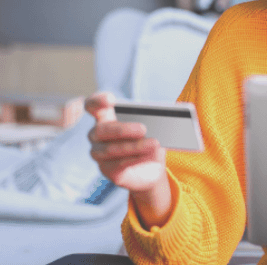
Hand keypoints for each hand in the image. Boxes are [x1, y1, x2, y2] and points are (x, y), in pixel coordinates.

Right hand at [86, 92, 173, 227]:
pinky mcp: (107, 170)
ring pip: (110, 149)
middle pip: (101, 130)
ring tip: (154, 143)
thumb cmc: (150, 137)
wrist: (153, 166)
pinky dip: (135, 159)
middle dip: (123, 129)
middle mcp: (97, 135)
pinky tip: (148, 155)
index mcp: (106, 116)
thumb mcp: (154, 124)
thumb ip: (156, 115)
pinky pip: (118, 165)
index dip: (97, 101)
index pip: (92, 105)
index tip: (110, 100)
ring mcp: (99, 153)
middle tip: (143, 129)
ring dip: (134, 146)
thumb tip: (171, 110)